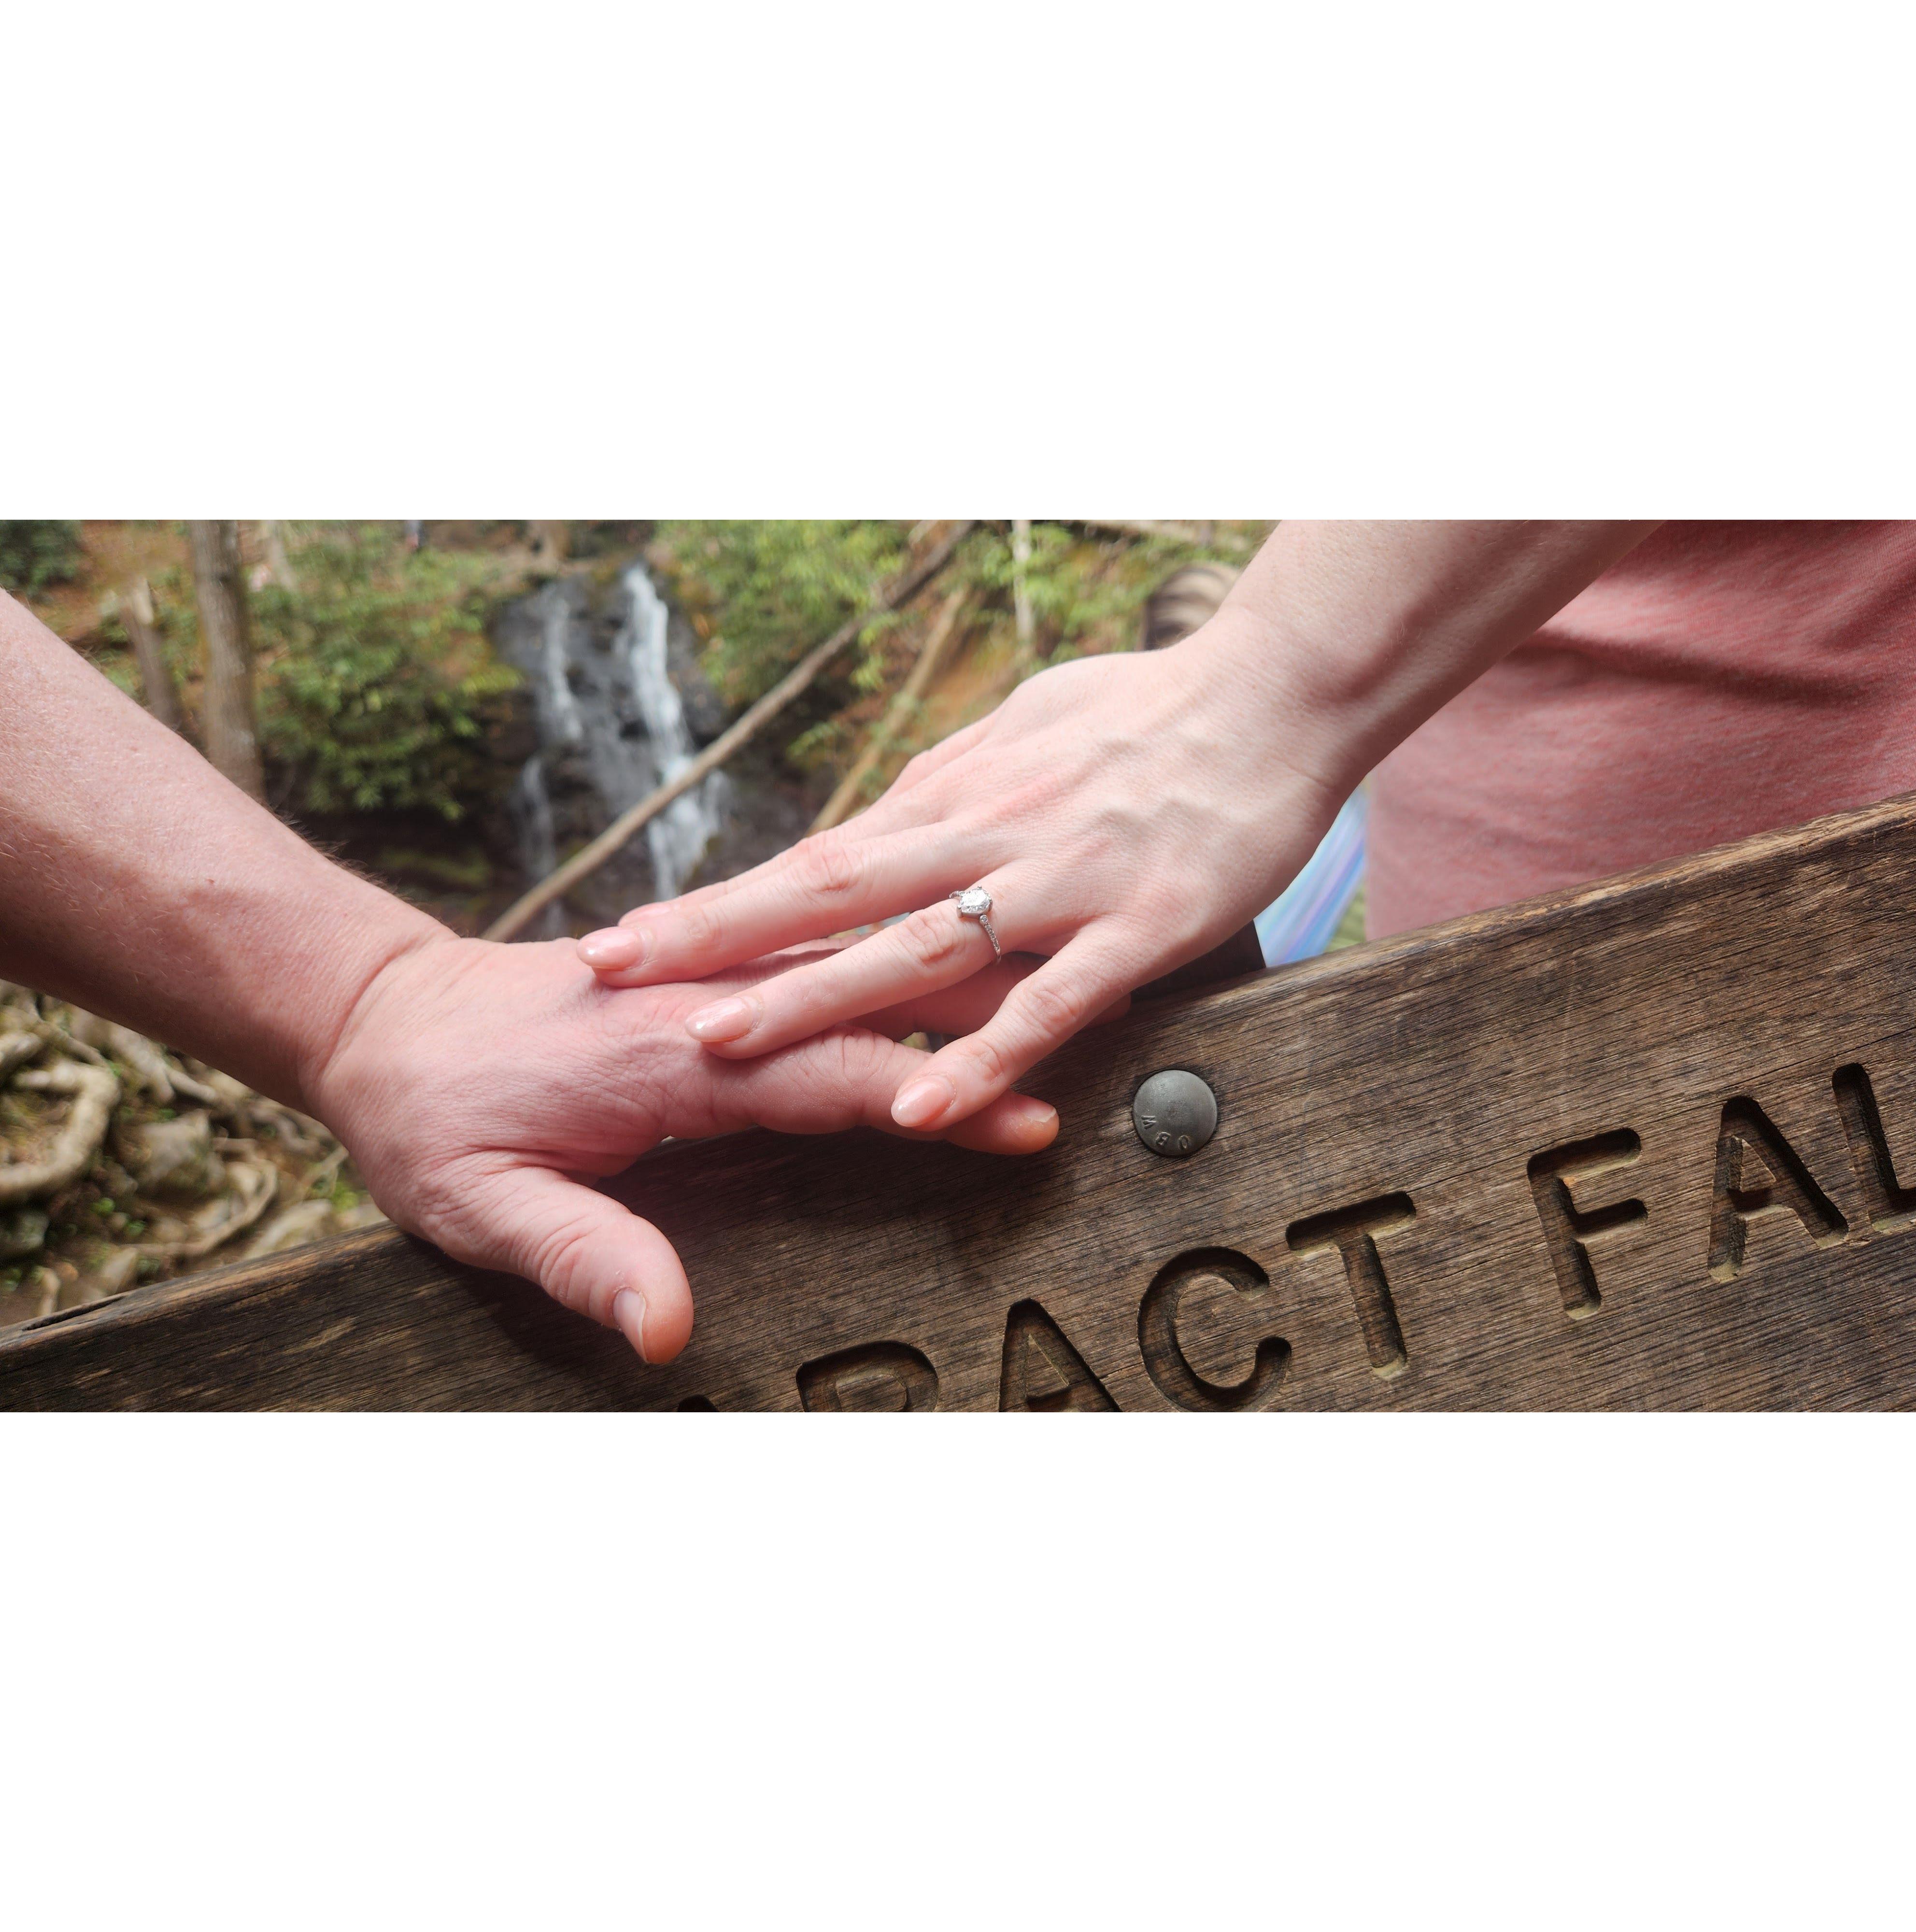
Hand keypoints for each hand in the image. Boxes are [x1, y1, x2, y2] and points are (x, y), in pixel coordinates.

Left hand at [301, 933, 1058, 1363]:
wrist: (381, 1016)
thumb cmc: (432, 1113)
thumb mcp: (479, 1205)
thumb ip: (580, 1256)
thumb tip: (669, 1329)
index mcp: (668, 1050)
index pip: (830, 1071)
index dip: (936, 1097)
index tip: (1025, 1119)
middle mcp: (704, 1002)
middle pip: (871, 1000)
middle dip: (984, 1022)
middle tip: (1097, 1033)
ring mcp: (709, 984)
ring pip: (857, 971)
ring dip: (955, 979)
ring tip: (1061, 988)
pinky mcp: (706, 986)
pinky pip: (821, 973)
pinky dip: (896, 975)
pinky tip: (954, 986)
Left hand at [576, 631, 1339, 1135]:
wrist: (1277, 690)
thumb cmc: (1149, 709)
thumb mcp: (1025, 730)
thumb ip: (951, 785)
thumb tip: (884, 819)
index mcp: (956, 794)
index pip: (814, 858)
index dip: (714, 903)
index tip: (624, 937)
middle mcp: (988, 834)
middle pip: (830, 893)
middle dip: (715, 940)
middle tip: (609, 979)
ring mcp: (1061, 882)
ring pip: (917, 946)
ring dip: (812, 995)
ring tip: (717, 1044)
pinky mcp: (1141, 925)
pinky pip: (1050, 1000)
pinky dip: (980, 1054)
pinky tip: (918, 1104)